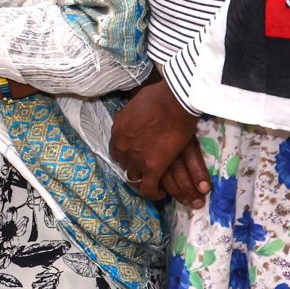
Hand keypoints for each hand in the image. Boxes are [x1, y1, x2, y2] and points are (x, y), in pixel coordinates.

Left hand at [110, 75, 206, 202]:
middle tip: (145, 169)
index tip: (134, 156)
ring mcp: (136, 158)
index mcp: (118, 130)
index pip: (116, 150)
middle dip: (134, 168)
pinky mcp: (153, 168)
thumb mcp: (136, 103)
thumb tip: (138, 114)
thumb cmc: (159, 95)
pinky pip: (149, 188)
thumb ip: (134, 115)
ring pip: (135, 178)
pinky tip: (160, 193)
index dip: (126, 155)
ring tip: (153, 182)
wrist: (173, 101)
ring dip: (143, 180)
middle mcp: (122, 146)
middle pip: (124, 165)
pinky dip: (154, 193)